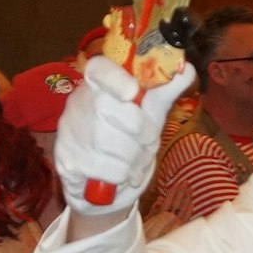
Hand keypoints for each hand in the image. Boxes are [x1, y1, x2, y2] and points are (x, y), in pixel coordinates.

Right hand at [56, 56, 196, 215]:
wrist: (104, 183)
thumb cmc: (128, 139)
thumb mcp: (149, 113)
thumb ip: (165, 91)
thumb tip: (186, 69)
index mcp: (97, 84)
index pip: (98, 69)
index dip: (114, 77)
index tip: (133, 91)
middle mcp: (77, 103)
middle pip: (107, 108)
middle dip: (140, 130)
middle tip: (149, 142)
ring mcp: (68, 131)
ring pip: (107, 142)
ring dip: (134, 157)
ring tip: (136, 160)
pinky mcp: (66, 160)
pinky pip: (105, 167)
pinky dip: (123, 174)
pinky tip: (122, 174)